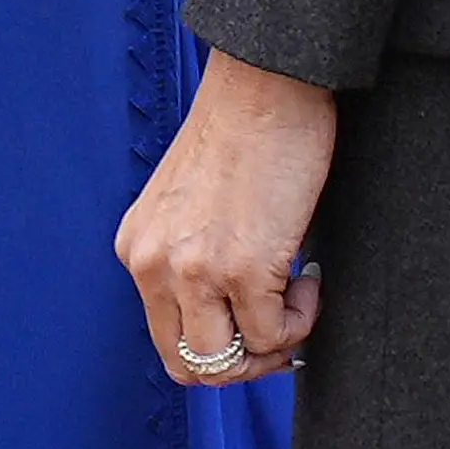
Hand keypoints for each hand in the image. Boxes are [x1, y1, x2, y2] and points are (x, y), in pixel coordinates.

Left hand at [118, 51, 336, 385]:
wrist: (268, 83)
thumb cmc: (245, 131)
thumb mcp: (191, 205)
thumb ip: (193, 257)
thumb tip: (235, 315)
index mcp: (140, 249)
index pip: (167, 341)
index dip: (220, 351)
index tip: (256, 328)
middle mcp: (155, 264)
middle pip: (192, 365)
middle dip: (245, 363)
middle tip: (282, 329)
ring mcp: (195, 269)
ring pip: (228, 361)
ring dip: (273, 345)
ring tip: (297, 298)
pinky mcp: (243, 266)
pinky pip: (273, 333)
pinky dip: (302, 319)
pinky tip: (310, 275)